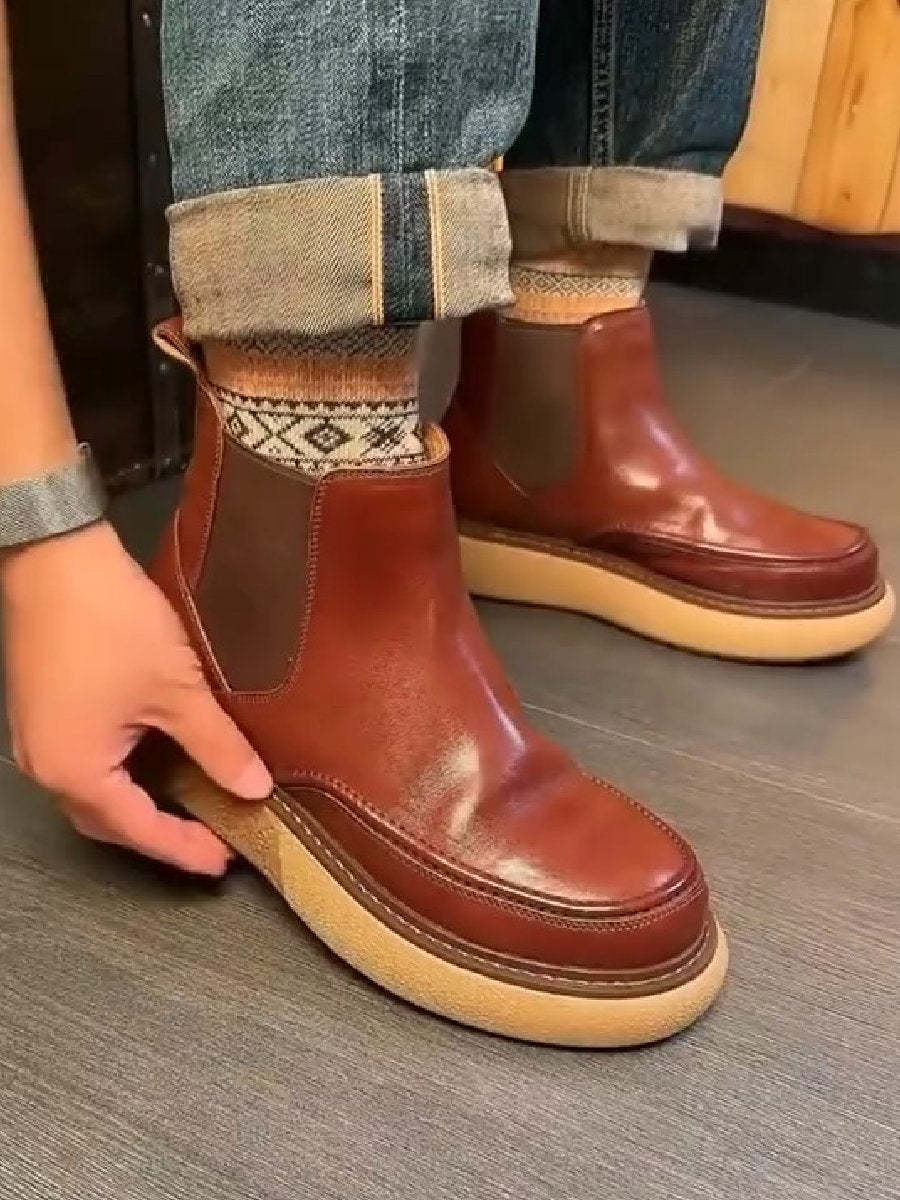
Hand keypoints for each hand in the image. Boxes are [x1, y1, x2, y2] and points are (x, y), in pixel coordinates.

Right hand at [1, 520, 271, 874]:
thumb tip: (255, 788)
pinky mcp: (42, 711)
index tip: (226, 861)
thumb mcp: (178, 690)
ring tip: (192, 805)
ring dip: (139, 805)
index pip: (138, 831)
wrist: (56, 557)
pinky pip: (84, 763)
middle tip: (211, 839)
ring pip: (94, 793)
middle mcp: (46, 766)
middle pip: (107, 822)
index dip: (185, 849)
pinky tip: (158, 762)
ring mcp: (38, 738)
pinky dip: (122, 774)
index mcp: (75, 772)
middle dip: (158, 835)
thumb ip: (217, 746)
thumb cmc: (113, 625)